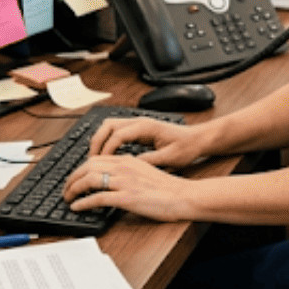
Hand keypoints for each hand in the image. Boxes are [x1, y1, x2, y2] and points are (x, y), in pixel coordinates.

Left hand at [65, 152, 195, 220]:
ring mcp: (124, 182)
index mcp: (128, 160)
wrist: (184, 196)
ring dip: (73, 189)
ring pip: (88, 180)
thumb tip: (114, 179)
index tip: (74, 179)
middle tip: (65, 189)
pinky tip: (77, 207)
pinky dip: (83, 202)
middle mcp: (124, 167)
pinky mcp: (126, 198)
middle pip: (87, 167)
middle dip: (71, 178)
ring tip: (68, 198)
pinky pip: (97, 198)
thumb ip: (129, 171)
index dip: (80, 169)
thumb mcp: (147, 171)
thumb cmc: (169, 188)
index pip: (95, 159)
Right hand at [87, 116, 209, 169]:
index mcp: (146, 127)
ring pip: (109, 126)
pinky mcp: (138, 129)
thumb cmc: (187, 147)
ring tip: (96, 159)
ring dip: (100, 140)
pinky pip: (116, 131)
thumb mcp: (169, 158)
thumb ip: (149, 161)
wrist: (197, 139)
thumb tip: (129, 166)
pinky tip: (107, 156)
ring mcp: (138, 124)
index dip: (106, 150)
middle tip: (91, 161)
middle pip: (108, 125)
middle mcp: (139, 122)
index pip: (117, 134)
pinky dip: (107, 141)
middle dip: (97, 142)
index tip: (101, 164)